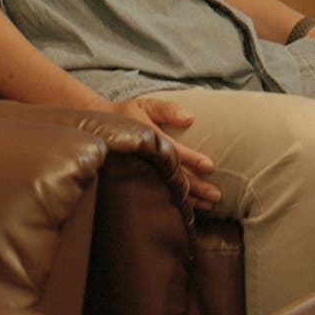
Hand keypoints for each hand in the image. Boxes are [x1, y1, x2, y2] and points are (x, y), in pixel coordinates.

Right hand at [111, 95, 222, 211]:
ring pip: (167, 188)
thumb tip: (191, 118)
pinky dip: (176, 202)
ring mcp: (141, 171)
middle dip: (196, 186)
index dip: (190, 158)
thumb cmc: (126, 114)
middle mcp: (145, 157)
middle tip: (216, 196)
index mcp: (148, 137)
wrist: (97, 129)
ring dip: (190, 198)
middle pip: (173, 174)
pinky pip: (159, 193)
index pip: (172, 150)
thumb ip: (167, 110)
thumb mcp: (145, 105)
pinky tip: (190, 210)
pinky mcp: (139, 180)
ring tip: (210, 205)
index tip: (209, 166)